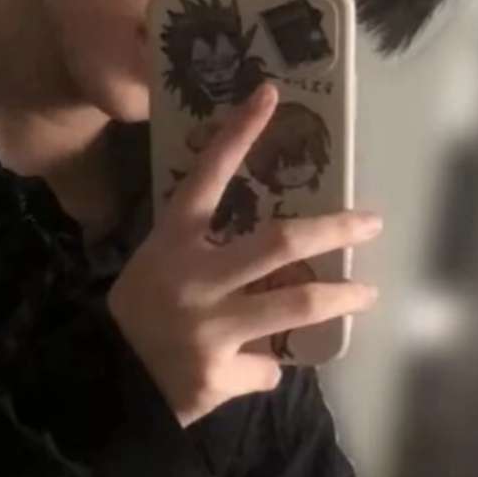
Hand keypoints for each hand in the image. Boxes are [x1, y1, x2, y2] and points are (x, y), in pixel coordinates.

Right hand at [107, 82, 382, 428]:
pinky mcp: (216, 373)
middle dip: (332, 230)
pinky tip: (250, 368)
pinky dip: (265, 366)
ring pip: (294, 306)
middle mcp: (193, 278)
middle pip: (277, 243)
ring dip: (339, 298)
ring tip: (365, 294)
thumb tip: (276, 259)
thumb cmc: (139, 315)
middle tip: (369, 223)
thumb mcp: (157, 267)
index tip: (271, 94)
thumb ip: (205, 255)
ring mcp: (206, 327)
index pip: (207, 176)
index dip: (238, 133)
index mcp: (172, 242)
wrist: (107, 382)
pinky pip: (265, 366)